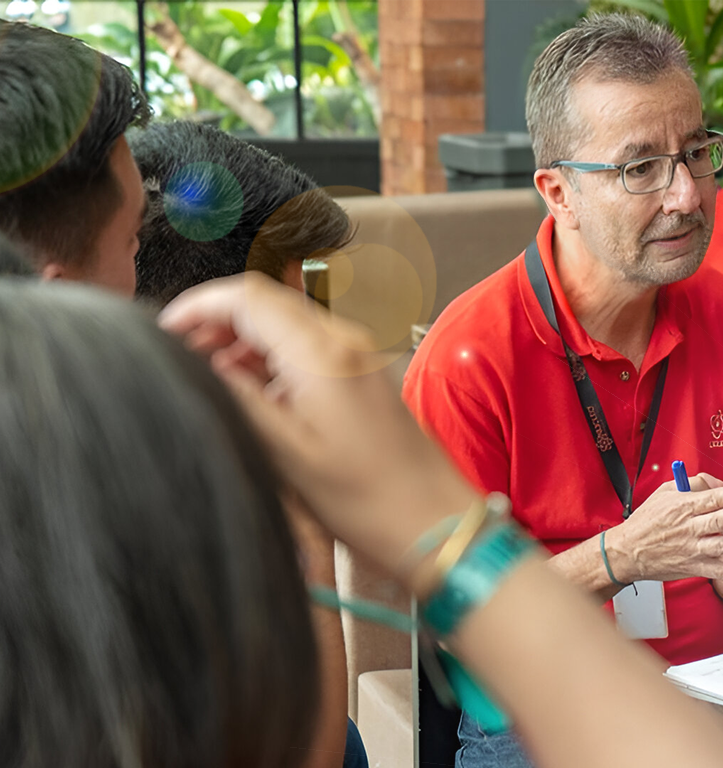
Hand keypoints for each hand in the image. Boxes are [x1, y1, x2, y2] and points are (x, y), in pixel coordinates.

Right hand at [159, 274, 477, 594]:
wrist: (436, 524)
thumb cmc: (365, 499)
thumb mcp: (285, 454)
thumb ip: (239, 398)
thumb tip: (203, 363)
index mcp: (322, 352)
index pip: (248, 297)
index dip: (199, 306)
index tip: (162, 333)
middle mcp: (344, 342)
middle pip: (267, 305)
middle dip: (217, 322)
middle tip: (179, 358)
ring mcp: (359, 358)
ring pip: (287, 326)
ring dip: (244, 342)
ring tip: (210, 380)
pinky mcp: (365, 379)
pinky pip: (309, 351)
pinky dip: (273, 361)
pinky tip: (255, 397)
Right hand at [604, 473, 722, 589]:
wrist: (626, 552)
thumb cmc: (647, 520)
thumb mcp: (664, 493)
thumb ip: (692, 485)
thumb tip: (716, 481)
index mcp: (683, 506)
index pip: (713, 498)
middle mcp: (689, 528)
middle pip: (721, 520)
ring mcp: (692, 549)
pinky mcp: (693, 567)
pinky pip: (719, 571)